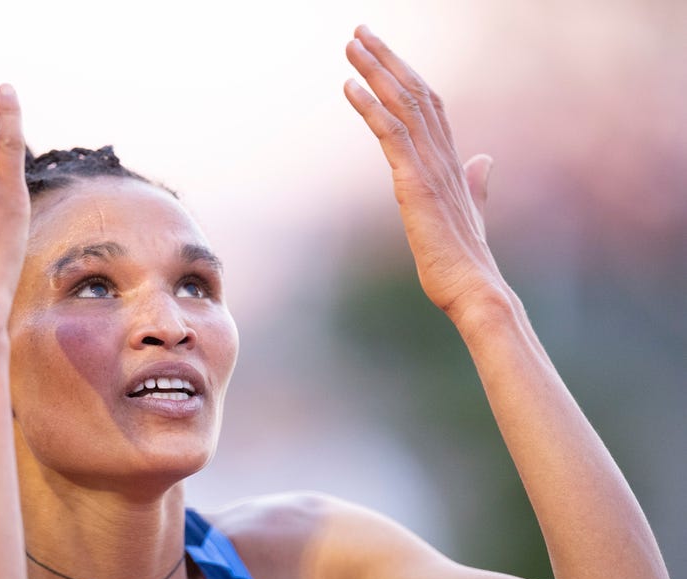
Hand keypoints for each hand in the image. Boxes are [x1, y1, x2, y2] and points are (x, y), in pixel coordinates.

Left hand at [344, 25, 504, 320]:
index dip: (407, 73)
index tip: (384, 52)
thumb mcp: (471, 214)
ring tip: (351, 45)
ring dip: (375, 71)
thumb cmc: (467, 262)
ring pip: (403, 104)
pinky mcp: (416, 185)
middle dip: (387, 58)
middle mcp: (445, 156)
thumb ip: (477, 184)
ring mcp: (432, 168)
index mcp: (454, 161)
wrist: (476, 291)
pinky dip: (370, 107)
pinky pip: (391, 134)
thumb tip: (484, 160)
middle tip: (359, 32)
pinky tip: (349, 86)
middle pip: (415, 92)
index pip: (430, 104)